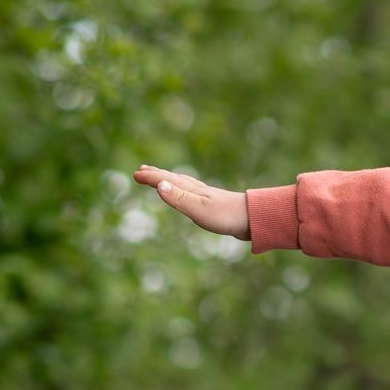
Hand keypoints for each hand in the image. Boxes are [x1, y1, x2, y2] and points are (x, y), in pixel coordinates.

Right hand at [134, 165, 249, 238]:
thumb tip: (159, 185)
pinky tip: (190, 194)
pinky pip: (192, 192)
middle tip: (142, 170)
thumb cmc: (226, 216)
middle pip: (173, 179)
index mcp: (191, 191)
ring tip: (161, 178)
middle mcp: (197, 190)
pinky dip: (184, 189)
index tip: (136, 174)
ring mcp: (206, 196)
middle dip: (157, 175)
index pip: (166, 181)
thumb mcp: (199, 210)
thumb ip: (179, 198)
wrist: (253, 219)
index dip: (150, 178)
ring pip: (183, 184)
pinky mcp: (213, 204)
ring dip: (169, 180)